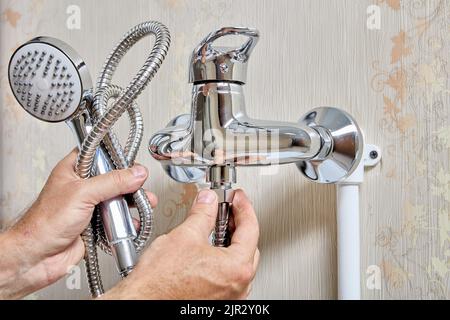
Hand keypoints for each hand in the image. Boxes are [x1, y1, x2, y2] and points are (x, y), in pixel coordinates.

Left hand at [0, 149, 156, 298]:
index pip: (101, 155)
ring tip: (144, 204)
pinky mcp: (97, 225)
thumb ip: (112, 181)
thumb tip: (136, 173)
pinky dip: (128, 223)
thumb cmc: (44, 223)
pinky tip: (133, 223)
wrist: (37, 257)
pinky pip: (118, 220)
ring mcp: (91, 206)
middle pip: (115, 178)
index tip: (134, 164)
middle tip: (141, 187)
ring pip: (119, 200)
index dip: (118, 157)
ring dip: (132, 204)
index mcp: (75, 170)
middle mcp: (84, 186)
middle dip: (132, 184)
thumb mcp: (82, 194)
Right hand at [102, 189, 259, 299]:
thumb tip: (208, 201)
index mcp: (236, 268)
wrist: (142, 301)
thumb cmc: (160, 282)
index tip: (238, 198)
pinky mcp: (218, 303)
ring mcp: (230, 298)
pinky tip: (209, 253)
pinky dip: (224, 262)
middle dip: (239, 225)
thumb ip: (203, 213)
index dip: (244, 207)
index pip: (251, 229)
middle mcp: (238, 287)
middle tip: (228, 210)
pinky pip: (229, 278)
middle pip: (249, 247)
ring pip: (240, 264)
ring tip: (217, 230)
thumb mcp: (185, 236)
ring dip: (231, 244)